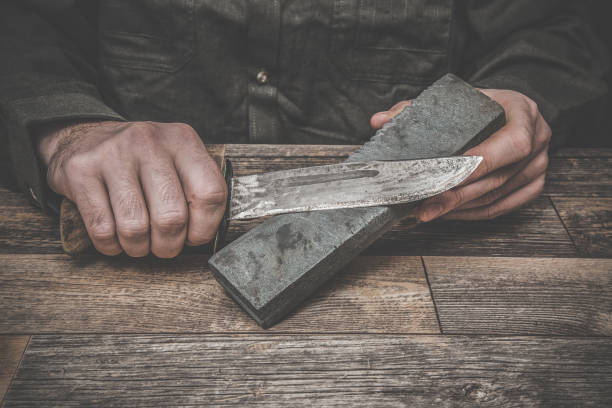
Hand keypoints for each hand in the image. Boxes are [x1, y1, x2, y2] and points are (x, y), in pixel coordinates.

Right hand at [37, 121, 226, 256]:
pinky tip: (115, 237)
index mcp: (182, 140)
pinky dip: (111, 245)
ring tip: (139, 242)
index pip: (210, 193)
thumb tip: (205, 235)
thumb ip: (197, 189)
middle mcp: (149, 142)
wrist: (83, 138)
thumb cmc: (140, 161)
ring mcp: (113, 154)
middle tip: (164, 246)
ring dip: (138, 248)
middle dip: (169, 245)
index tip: (195, 237)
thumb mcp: (176, 161)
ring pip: (135, 228)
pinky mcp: (81, 171)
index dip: (205, 227)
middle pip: (172, 217)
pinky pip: (102, 229)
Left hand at [370, 89, 550, 220]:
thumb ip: (416, 107)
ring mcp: (539, 166)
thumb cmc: (483, 105)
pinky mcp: (534, 186)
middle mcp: (539, 141)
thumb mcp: (457, 98)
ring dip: (461, 208)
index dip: (479, 165)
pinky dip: (472, 213)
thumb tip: (378, 120)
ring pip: (497, 197)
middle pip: (497, 178)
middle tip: (425, 207)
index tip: (445, 178)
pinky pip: (501, 207)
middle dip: (457, 195)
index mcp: (524, 113)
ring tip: (428, 211)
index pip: (511, 144)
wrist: (512, 110)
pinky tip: (448, 213)